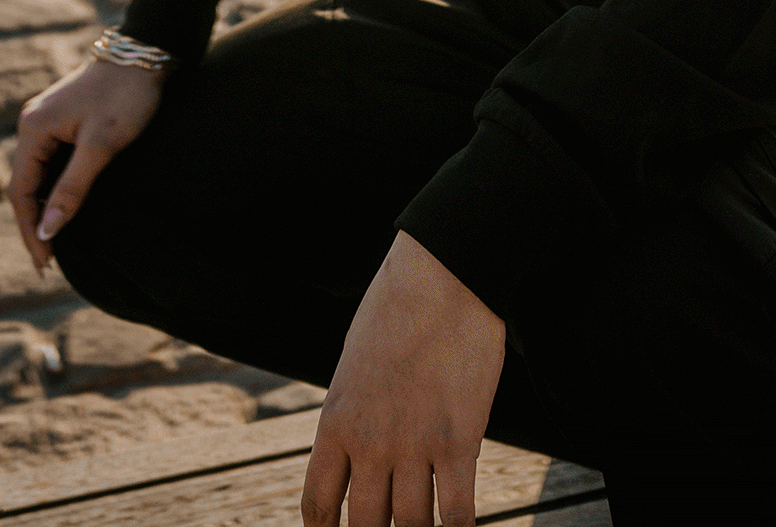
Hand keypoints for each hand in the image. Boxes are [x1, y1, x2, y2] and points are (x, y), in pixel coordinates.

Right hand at [6, 59, 163, 271]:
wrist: (145, 55)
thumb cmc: (126, 97)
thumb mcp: (101, 146)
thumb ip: (72, 188)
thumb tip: (47, 230)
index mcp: (34, 128)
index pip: (21, 192)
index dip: (30, 230)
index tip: (44, 263)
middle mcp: (32, 123)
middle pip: (23, 184)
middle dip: (33, 223)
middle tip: (47, 262)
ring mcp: (45, 119)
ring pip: (35, 173)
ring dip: (41, 207)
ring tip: (53, 241)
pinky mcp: (62, 118)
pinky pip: (48, 161)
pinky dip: (52, 187)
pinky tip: (63, 205)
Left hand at [302, 231, 504, 526]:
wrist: (443, 274)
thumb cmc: (399, 307)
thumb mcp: (356, 362)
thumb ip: (354, 411)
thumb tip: (360, 451)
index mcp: (336, 421)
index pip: (318, 504)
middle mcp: (369, 443)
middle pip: (367, 525)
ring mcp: (413, 446)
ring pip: (411, 526)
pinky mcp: (457, 441)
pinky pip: (455, 514)